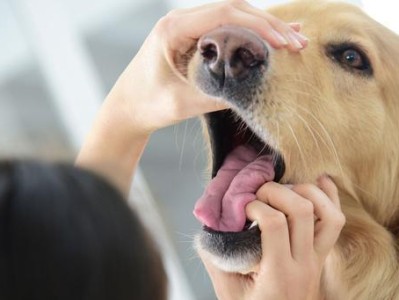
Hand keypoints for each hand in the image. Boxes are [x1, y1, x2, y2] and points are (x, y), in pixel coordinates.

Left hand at [77, 0, 307, 194]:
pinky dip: (248, 34)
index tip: (283, 42)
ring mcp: (186, 28)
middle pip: (233, 10)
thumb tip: (254, 90)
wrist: (126, 109)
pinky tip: (270, 38)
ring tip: (292, 39)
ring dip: (262, 27)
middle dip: (268, 25)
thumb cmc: (147, 105)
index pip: (225, 14)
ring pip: (232, 17)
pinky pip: (224, 29)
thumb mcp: (183, 103)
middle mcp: (180, 21)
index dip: (259, 25)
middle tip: (297, 42)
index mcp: (173, 29)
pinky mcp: (192, 39)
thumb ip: (218, 95)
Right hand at [202, 176, 344, 299]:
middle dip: (277, 191)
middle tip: (259, 195)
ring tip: (284, 189)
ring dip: (307, 192)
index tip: (243, 209)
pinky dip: (330, 197)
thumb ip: (215, 258)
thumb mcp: (228, 291)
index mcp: (278, 273)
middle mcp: (304, 264)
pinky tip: (319, 181)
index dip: (256, 206)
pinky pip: (335, 222)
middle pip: (302, 210)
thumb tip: (209, 226)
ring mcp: (318, 260)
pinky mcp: (321, 256)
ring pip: (329, 214)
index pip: (275, 222)